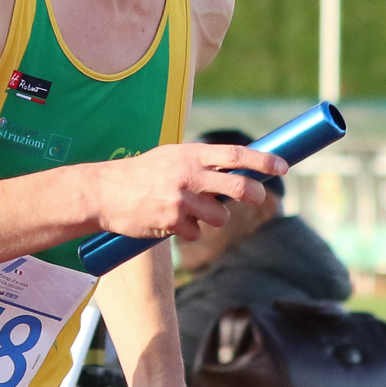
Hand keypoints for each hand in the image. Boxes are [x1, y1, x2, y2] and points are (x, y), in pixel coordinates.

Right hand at [93, 143, 282, 242]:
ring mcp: (181, 200)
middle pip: (237, 186)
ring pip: (219, 217)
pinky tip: (169, 221)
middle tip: (259, 197)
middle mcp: (188, 174)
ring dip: (214, 218)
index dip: (263, 161)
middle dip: (254, 194)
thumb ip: (200, 162)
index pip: (235, 154)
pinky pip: (195, 232)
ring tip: (193, 211)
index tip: (282, 166)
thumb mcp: (170, 157)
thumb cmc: (140, 174)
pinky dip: (188, 230)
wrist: (103, 192)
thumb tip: (236, 169)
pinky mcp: (172, 222)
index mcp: (189, 154)